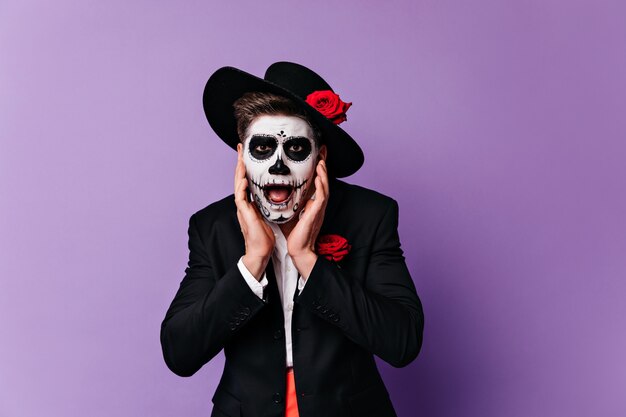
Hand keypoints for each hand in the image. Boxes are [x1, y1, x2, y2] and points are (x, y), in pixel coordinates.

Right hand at [234, 144, 274, 279]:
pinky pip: (240, 198)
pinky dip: (241, 187)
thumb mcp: (267, 214)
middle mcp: (244, 203)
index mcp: (249, 203)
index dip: (246, 167)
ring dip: (239, 171)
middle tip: (240, 148)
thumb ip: (265, 204)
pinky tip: (243, 178)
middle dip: (240, 163)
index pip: (247, 180)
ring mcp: (242, 208)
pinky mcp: (244, 214)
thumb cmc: (264, 236)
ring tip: (240, 158)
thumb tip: (271, 195)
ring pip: (238, 185)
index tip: (247, 154)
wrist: (260, 252)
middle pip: (239, 178)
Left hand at [287, 159, 328, 279]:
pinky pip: (322, 197)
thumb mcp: (293, 212)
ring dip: (323, 173)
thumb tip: (285, 192)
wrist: (298, 249)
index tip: (316, 157)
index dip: (317, 170)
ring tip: (321, 161)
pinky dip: (321, 186)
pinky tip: (319, 177)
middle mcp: (318, 205)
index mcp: (313, 204)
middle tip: (322, 153)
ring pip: (324, 187)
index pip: (316, 183)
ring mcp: (319, 209)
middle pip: (323, 182)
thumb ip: (293, 202)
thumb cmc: (295, 234)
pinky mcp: (316, 213)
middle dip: (323, 167)